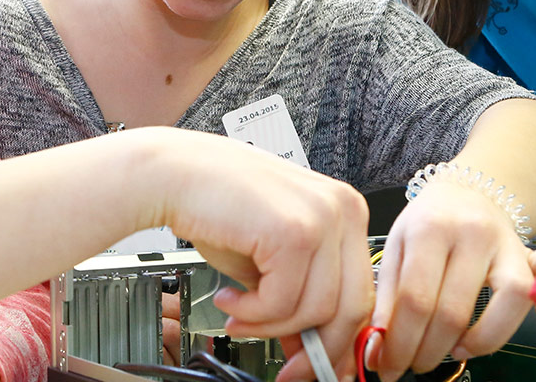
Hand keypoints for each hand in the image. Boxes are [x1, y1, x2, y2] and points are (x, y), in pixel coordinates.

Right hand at [147, 130, 372, 381]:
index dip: (340, 340)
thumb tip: (310, 347)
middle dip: (317, 351)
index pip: (363, 292)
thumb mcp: (269, 259)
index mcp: (346, 213)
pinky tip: (228, 298)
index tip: (319, 366)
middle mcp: (344, 210)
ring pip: (317, 311)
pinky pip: (282, 302)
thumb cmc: (216, 206)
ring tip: (236, 315)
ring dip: (269, 326)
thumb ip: (296, 298)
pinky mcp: (294, 231)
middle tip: (288, 371)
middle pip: (353, 307)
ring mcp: (323, 218)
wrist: (172, 174)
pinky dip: (251, 313)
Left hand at [364, 182, 535, 375]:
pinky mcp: (531, 256)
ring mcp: (507, 244)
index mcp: (430, 228)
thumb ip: (386, 297)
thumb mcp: (396, 246)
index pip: (415, 299)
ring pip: (507, 303)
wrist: (467, 191)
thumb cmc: (429, 222)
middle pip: (454, 310)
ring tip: (454, 351)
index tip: (389, 365)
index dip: (400, 342)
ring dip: (478, 343)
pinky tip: (532, 322)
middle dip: (429, 351)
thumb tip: (377, 348)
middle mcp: (473, 233)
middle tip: (414, 364)